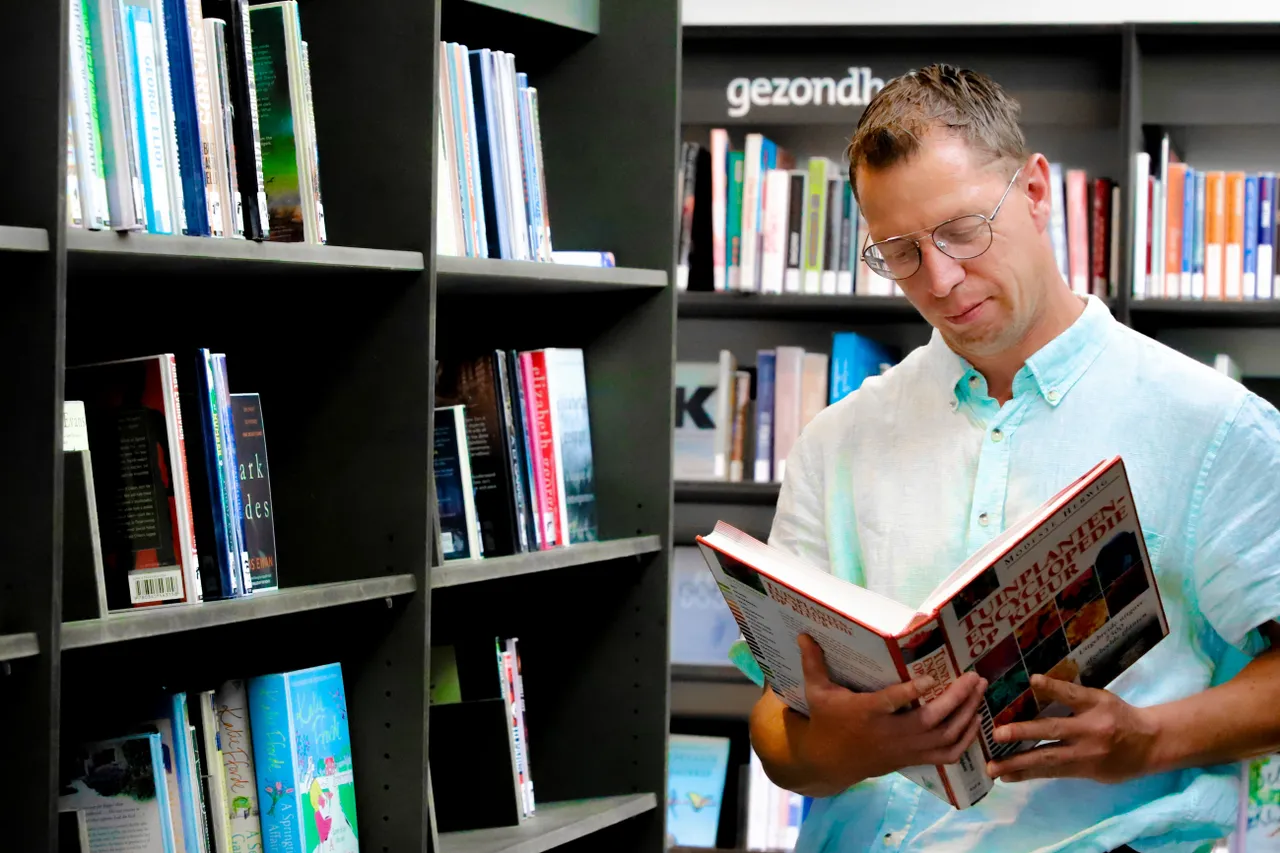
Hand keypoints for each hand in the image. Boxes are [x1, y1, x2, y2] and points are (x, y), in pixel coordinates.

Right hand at [786, 634, 987, 789]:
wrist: (829, 763)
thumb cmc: (825, 721)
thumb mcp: (817, 692)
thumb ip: (814, 664)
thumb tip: (804, 635)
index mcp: (866, 714)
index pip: (891, 703)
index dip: (911, 692)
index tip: (931, 677)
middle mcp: (889, 733)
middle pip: (930, 720)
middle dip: (956, 699)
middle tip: (974, 677)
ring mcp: (904, 749)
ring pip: (944, 737)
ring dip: (967, 715)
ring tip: (980, 691)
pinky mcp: (913, 758)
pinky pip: (947, 755)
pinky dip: (966, 740)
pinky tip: (976, 721)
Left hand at [986, 673, 1159, 783]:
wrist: (1149, 744)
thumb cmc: (1117, 715)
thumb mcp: (1100, 698)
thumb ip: (1072, 696)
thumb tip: (1032, 688)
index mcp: (1096, 704)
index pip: (1072, 694)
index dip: (1053, 687)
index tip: (1032, 680)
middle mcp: (1091, 728)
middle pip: (1054, 729)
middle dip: (1024, 732)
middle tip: (997, 734)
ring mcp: (1087, 753)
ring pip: (1049, 759)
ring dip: (1018, 764)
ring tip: (994, 768)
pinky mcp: (1086, 771)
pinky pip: (1053, 773)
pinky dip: (1030, 774)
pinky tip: (1009, 776)